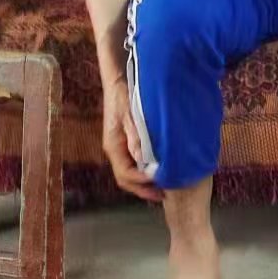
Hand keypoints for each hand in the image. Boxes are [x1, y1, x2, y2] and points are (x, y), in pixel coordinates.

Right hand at [101, 72, 161, 201]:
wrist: (117, 82)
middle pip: (126, 179)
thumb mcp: (131, 116)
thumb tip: (143, 160)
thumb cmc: (124, 96)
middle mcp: (114, 150)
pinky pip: (133, 164)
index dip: (142, 181)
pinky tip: (158, 171)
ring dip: (144, 183)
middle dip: (143, 189)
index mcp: (113, 146)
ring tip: (163, 188)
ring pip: (129, 173)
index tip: (160, 181)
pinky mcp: (125, 143)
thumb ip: (137, 137)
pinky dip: (144, 172)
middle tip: (164, 195)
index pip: (125, 174)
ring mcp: (119, 148)